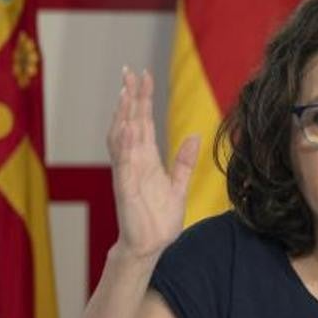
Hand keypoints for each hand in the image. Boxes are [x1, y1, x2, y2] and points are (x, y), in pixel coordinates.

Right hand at [106, 67, 199, 260]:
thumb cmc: (159, 218)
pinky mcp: (126, 188)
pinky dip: (125, 144)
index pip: (144, 121)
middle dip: (130, 97)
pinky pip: (124, 163)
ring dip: (123, 114)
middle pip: (130, 122)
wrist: (150, 247)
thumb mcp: (179, 185)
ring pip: (122, 137)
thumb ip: (184, 161)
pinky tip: (128, 127)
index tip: (144, 75)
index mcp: (147, 159)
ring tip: (125, 91)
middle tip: (128, 70)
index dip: (143, 99)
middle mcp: (135, 161)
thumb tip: (195, 136)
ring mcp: (128, 173)